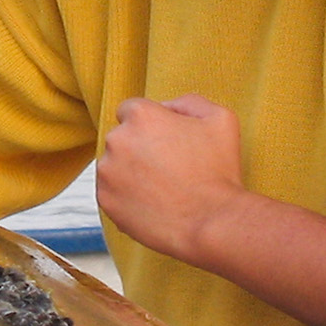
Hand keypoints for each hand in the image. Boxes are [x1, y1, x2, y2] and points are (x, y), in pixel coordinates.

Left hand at [96, 94, 247, 262]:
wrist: (212, 222)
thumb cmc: (218, 171)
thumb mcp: (220, 119)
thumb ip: (189, 102)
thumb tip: (167, 106)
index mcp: (141, 116)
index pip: (132, 110)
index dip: (151, 124)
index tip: (166, 141)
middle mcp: (117, 139)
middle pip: (122, 137)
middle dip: (140, 147)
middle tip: (169, 167)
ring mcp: (108, 171)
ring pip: (114, 165)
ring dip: (131, 172)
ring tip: (163, 188)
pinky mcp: (105, 199)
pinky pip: (111, 191)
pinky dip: (126, 196)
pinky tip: (153, 203)